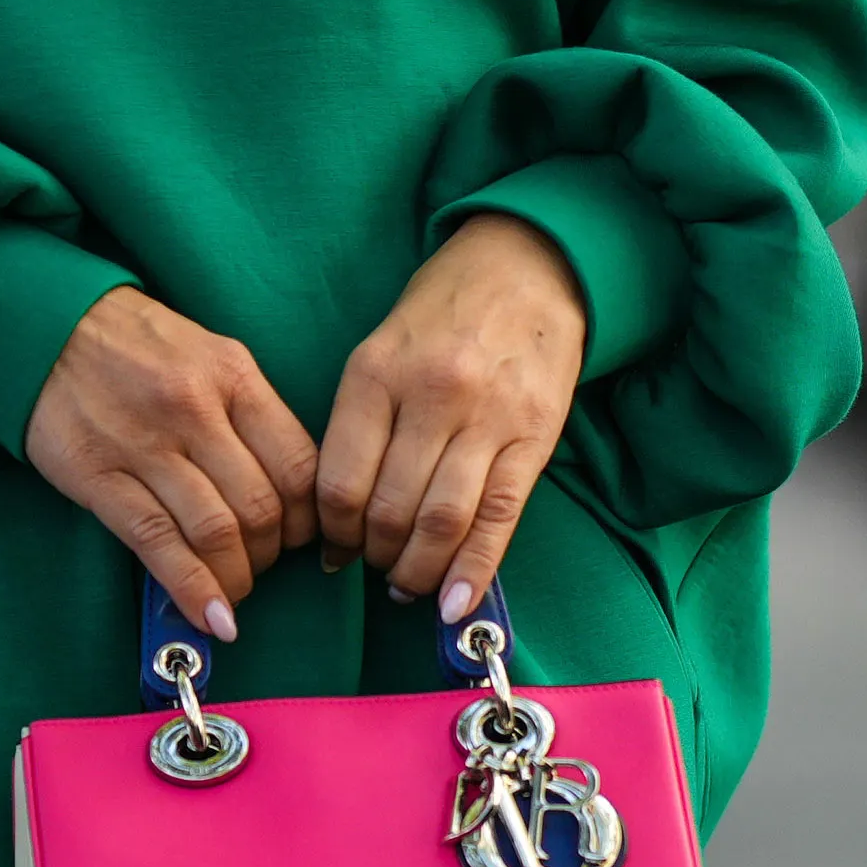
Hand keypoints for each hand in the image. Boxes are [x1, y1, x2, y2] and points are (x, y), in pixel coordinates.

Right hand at [23, 288, 317, 642]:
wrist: (50, 325)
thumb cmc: (142, 346)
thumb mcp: (213, 356)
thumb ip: (253, 415)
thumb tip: (292, 493)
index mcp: (234, 376)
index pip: (300, 465)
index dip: (311, 519)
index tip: (305, 539)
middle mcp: (195, 410)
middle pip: (261, 507)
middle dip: (272, 555)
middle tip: (263, 566)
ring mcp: (145, 445)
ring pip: (214, 532)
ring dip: (236, 580)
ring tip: (234, 594)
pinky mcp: (98, 477)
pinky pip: (156, 543)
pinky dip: (191, 589)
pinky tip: (211, 618)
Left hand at [318, 214, 586, 626]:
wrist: (528, 264)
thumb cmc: (442, 311)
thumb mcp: (380, 348)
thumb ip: (360, 424)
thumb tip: (340, 514)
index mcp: (377, 372)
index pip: (340, 481)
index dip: (332, 533)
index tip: (333, 552)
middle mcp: (431, 395)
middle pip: (389, 509)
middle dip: (374, 556)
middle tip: (374, 569)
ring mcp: (488, 417)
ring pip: (441, 521)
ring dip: (418, 570)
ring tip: (409, 583)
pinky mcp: (534, 436)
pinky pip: (499, 517)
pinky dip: (474, 569)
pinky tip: (455, 602)